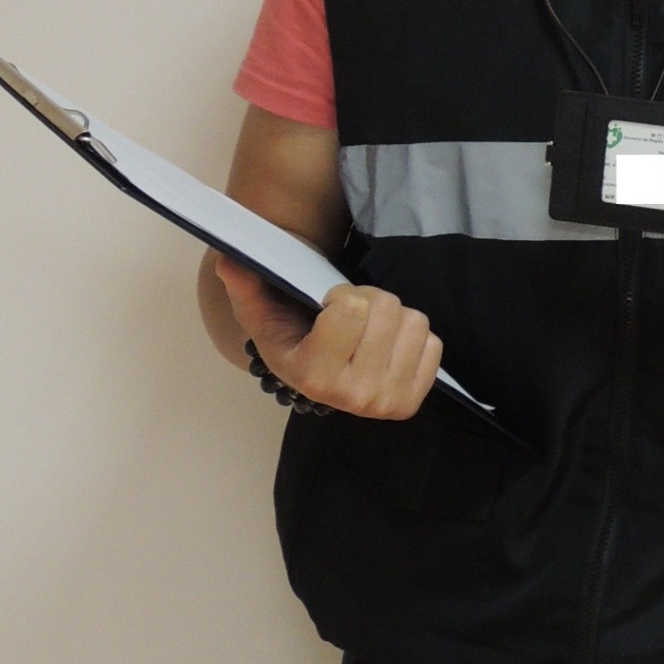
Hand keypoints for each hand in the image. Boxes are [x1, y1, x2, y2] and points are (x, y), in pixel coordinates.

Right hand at [213, 256, 442, 419]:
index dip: (342, 295)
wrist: (315, 371)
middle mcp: (353, 396)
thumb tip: (231, 261)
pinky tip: (386, 346)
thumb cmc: (290, 335)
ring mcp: (386, 403)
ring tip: (367, 331)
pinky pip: (433, 344)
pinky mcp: (412, 401)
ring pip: (414, 322)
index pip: (353, 308)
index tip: (328, 306)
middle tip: (350, 317)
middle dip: (368, 300)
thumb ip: (245, 285)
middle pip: (386, 309)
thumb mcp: (261, 311)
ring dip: (393, 316)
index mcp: (313, 375)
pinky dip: (412, 336)